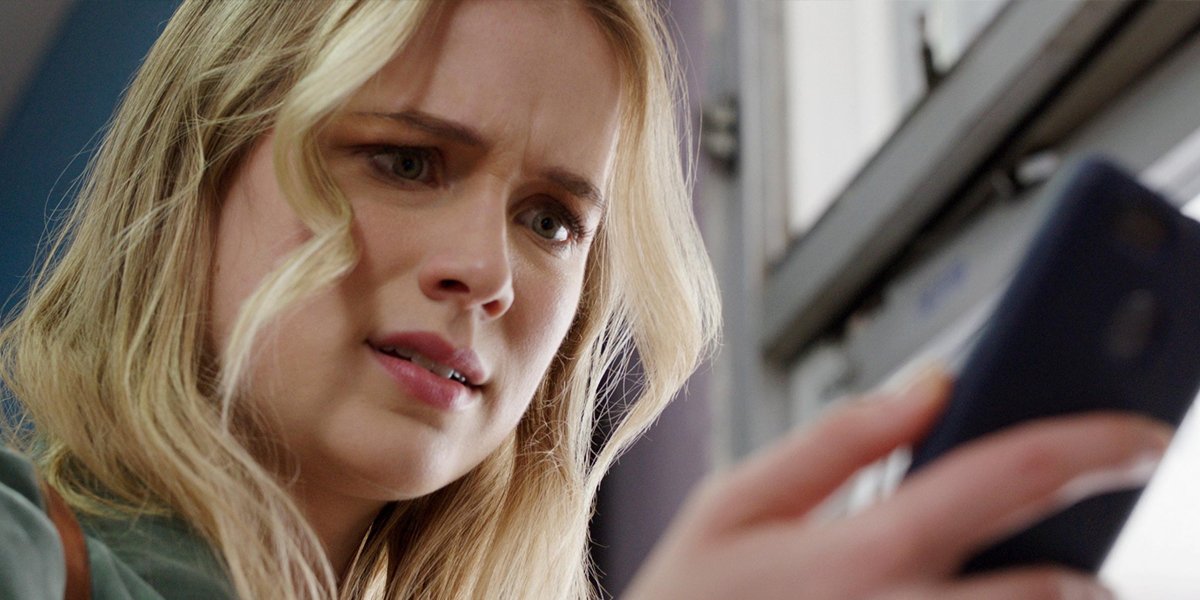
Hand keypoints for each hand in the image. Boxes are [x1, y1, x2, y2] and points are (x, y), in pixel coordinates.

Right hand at [625, 368, 1169, 598]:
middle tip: (1092, 541)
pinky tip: (988, 592)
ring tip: (1048, 577)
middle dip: (1096, 559)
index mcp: (860, 553)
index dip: (1093, 441)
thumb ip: (837, 439)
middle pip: (1057, 589)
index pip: (1009, 476)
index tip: (1141, 428)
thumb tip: (928, 385)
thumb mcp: (734, 504)